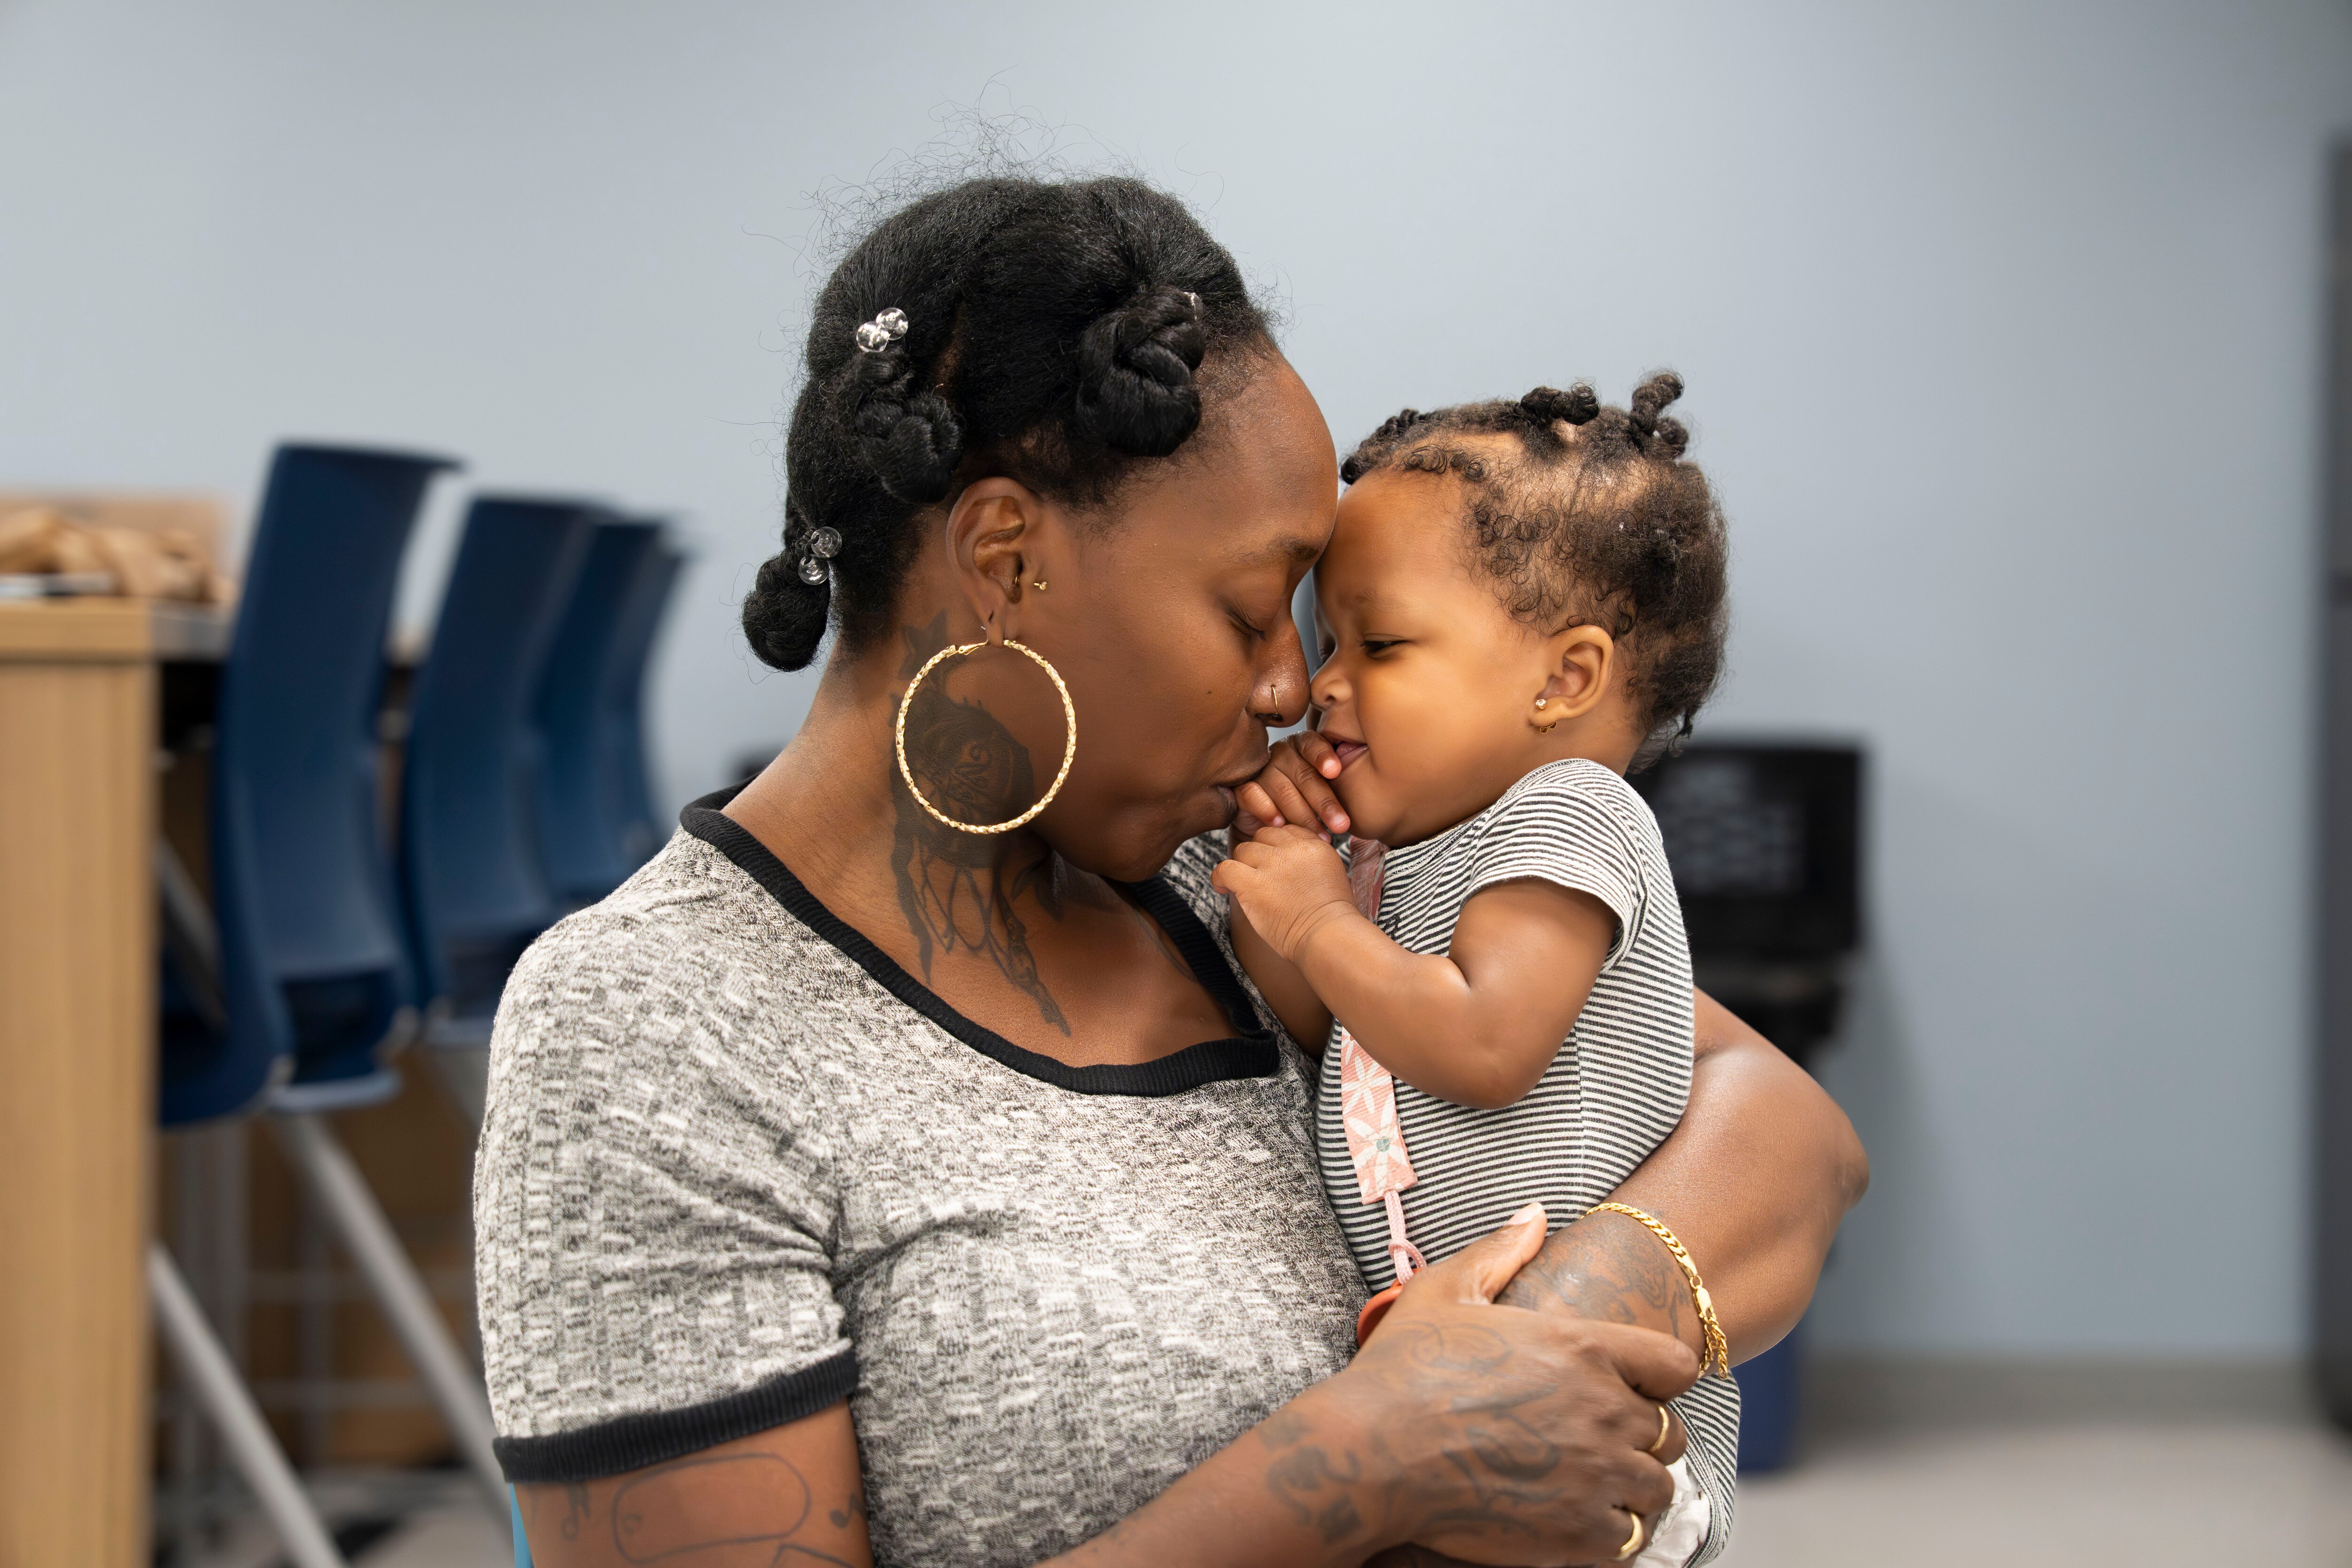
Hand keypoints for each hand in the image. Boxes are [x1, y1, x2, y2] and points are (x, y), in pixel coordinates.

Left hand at [1210, 823, 1357, 963]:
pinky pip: (1225, 868)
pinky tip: (1223, 888)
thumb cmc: (1331, 919)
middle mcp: (1294, 850)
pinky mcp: (1254, 884)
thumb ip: (1310, 862)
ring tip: (1244, 886)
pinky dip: (1220, 877)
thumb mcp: (1332, 877)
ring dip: (1242, 866)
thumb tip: (1286, 860)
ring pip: (1243, 850)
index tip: (1274, 866)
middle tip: (1258, 876)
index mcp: (1315, 846)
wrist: (1327, 937)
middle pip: (1263, 836)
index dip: (1276, 847)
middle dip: (1258, 854)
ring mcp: (1273, 864)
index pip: (1286, 831)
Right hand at [1235, 734, 1351, 837]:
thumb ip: (1336, 788)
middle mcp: (1281, 754)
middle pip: (1303, 774)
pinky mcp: (1242, 789)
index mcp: (1302, 747)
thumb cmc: (1305, 807)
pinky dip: (1267, 809)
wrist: (1269, 827)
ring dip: (1302, 815)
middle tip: (1342, 825)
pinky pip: (1253, 795)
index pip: (1312, 743)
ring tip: (1320, 836)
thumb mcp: (1323, 795)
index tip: (1335, 771)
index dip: (1323, 756)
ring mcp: (1260, 770)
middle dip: (1325, 802)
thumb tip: (1362, 801)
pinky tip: (1279, 824)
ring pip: (1282, 788)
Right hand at [1328, 1205, 1696, 1565]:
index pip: (1676, 1364)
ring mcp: (1595, 1477)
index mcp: (1582, 1347)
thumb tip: (1534, 1214)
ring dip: (1630, 1488)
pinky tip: (1574, 1522)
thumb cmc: (1403, 1370)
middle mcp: (1603, 1411)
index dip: (1660, 1376)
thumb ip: (1500, 1251)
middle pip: (1670, 1434)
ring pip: (1656, 1491)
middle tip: (1597, 1442)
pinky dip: (1610, 1534)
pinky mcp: (1578, 1535)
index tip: (1632, 1386)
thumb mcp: (1445, 1290)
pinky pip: (1629, 1541)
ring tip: (1588, 1486)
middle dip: (1642, 1438)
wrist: (1369, 1454)